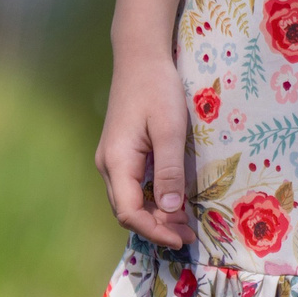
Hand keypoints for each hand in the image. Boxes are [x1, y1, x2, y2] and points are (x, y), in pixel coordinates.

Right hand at [97, 53, 193, 246]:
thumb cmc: (156, 88)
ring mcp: (112, 159)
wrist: (140, 57)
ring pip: (129, 200)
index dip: (154, 231)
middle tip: (190, 234)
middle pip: (127, 211)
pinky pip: (132, 187)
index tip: (181, 240)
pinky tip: (173, 200)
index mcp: (116, 162)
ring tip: (185, 223)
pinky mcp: (120, 153)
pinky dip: (152, 199)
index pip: (129, 213)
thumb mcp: (169, 128)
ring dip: (156, 215)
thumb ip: (169, 169)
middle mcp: (108, 165)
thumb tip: (171, 209)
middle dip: (158, 227)